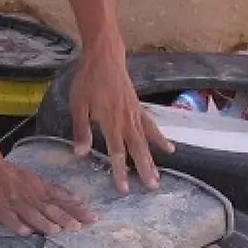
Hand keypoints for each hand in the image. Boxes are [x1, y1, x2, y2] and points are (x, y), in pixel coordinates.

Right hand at [0, 151, 94, 234]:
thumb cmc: (11, 175)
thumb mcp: (36, 180)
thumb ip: (53, 191)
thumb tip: (76, 199)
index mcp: (40, 190)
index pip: (63, 201)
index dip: (78, 210)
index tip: (93, 217)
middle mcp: (31, 197)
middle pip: (51, 209)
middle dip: (65, 218)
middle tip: (79, 227)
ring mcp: (16, 204)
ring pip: (32, 214)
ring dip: (43, 222)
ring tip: (55, 230)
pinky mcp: (1, 210)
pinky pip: (10, 219)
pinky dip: (17, 225)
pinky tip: (25, 232)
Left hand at [70, 42, 172, 194]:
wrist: (105, 58)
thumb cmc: (88, 81)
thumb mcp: (78, 105)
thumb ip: (81, 130)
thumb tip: (80, 154)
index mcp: (110, 122)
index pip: (116, 151)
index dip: (120, 171)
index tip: (124, 188)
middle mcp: (126, 120)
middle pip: (137, 149)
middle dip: (144, 169)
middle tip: (152, 188)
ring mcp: (135, 114)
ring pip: (146, 140)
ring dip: (153, 159)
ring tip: (159, 176)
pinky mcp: (139, 107)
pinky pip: (151, 126)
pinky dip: (160, 138)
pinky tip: (169, 148)